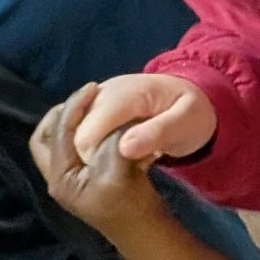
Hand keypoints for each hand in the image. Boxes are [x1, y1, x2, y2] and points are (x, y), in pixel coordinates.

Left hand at [31, 84, 165, 243]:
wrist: (144, 228)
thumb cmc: (130, 199)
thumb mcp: (121, 163)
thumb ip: (111, 136)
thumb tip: (112, 117)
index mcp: (61, 177)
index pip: (59, 131)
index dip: (75, 105)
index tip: (93, 86)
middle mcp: (58, 179)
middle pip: (45, 139)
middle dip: (60, 115)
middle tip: (82, 97)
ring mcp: (70, 181)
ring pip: (58, 144)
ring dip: (71, 123)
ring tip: (91, 106)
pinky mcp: (84, 180)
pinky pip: (73, 148)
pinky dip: (82, 132)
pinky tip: (102, 124)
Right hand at [71, 73, 217, 164]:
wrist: (189, 95)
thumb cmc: (192, 111)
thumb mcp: (186, 122)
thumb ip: (158, 132)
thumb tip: (124, 148)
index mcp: (124, 94)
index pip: (86, 137)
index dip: (97, 160)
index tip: (127, 165)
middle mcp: (101, 93)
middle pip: (72, 138)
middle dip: (93, 158)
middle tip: (131, 160)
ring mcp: (93, 99)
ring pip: (67, 134)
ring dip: (89, 152)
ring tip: (125, 155)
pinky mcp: (91, 108)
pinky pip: (72, 131)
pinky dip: (87, 146)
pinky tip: (114, 150)